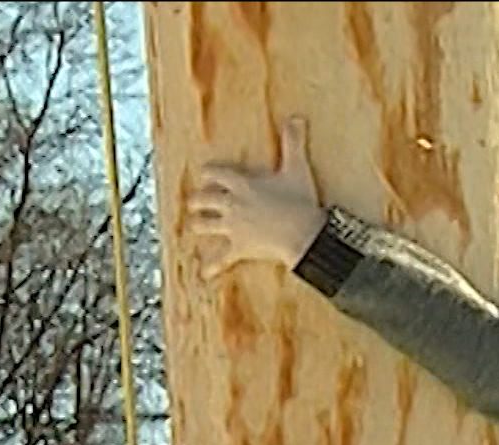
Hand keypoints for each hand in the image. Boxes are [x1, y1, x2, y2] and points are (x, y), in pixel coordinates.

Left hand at [185, 116, 326, 278]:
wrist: (304, 233)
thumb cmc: (300, 200)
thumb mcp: (297, 168)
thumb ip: (293, 142)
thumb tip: (296, 117)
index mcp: (241, 183)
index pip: (214, 173)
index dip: (208, 173)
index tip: (206, 174)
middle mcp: (231, 204)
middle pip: (202, 199)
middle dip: (197, 200)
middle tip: (196, 202)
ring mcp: (232, 227)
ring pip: (203, 226)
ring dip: (197, 226)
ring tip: (194, 226)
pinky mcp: (238, 248)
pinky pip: (221, 259)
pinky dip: (212, 267)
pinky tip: (204, 273)